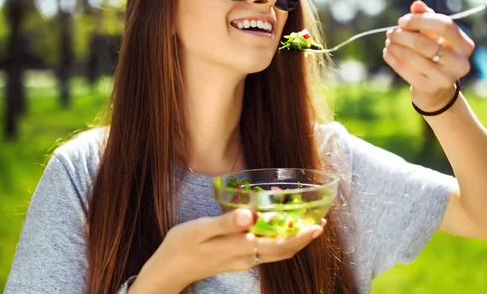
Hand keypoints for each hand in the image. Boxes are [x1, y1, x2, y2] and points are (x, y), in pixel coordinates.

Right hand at [131, 209, 325, 292]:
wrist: (168, 272)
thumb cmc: (180, 247)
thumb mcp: (198, 230)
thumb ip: (224, 223)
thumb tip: (249, 215)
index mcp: (239, 248)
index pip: (278, 245)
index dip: (300, 237)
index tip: (317, 226)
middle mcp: (246, 257)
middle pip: (282, 251)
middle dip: (302, 238)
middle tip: (319, 222)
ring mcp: (242, 260)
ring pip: (275, 252)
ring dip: (292, 239)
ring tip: (305, 223)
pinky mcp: (237, 259)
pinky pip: (265, 251)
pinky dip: (278, 240)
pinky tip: (277, 227)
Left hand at [383, 0, 474, 111]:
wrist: (436, 87)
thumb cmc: (436, 53)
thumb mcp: (435, 35)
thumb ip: (427, 18)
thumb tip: (416, 5)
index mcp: (465, 45)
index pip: (444, 25)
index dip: (420, 20)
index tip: (402, 21)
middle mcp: (460, 63)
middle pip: (425, 43)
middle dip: (403, 36)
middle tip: (390, 32)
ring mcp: (445, 78)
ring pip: (413, 58)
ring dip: (396, 47)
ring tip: (388, 42)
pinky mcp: (429, 88)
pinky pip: (405, 71)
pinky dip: (393, 59)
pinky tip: (387, 52)